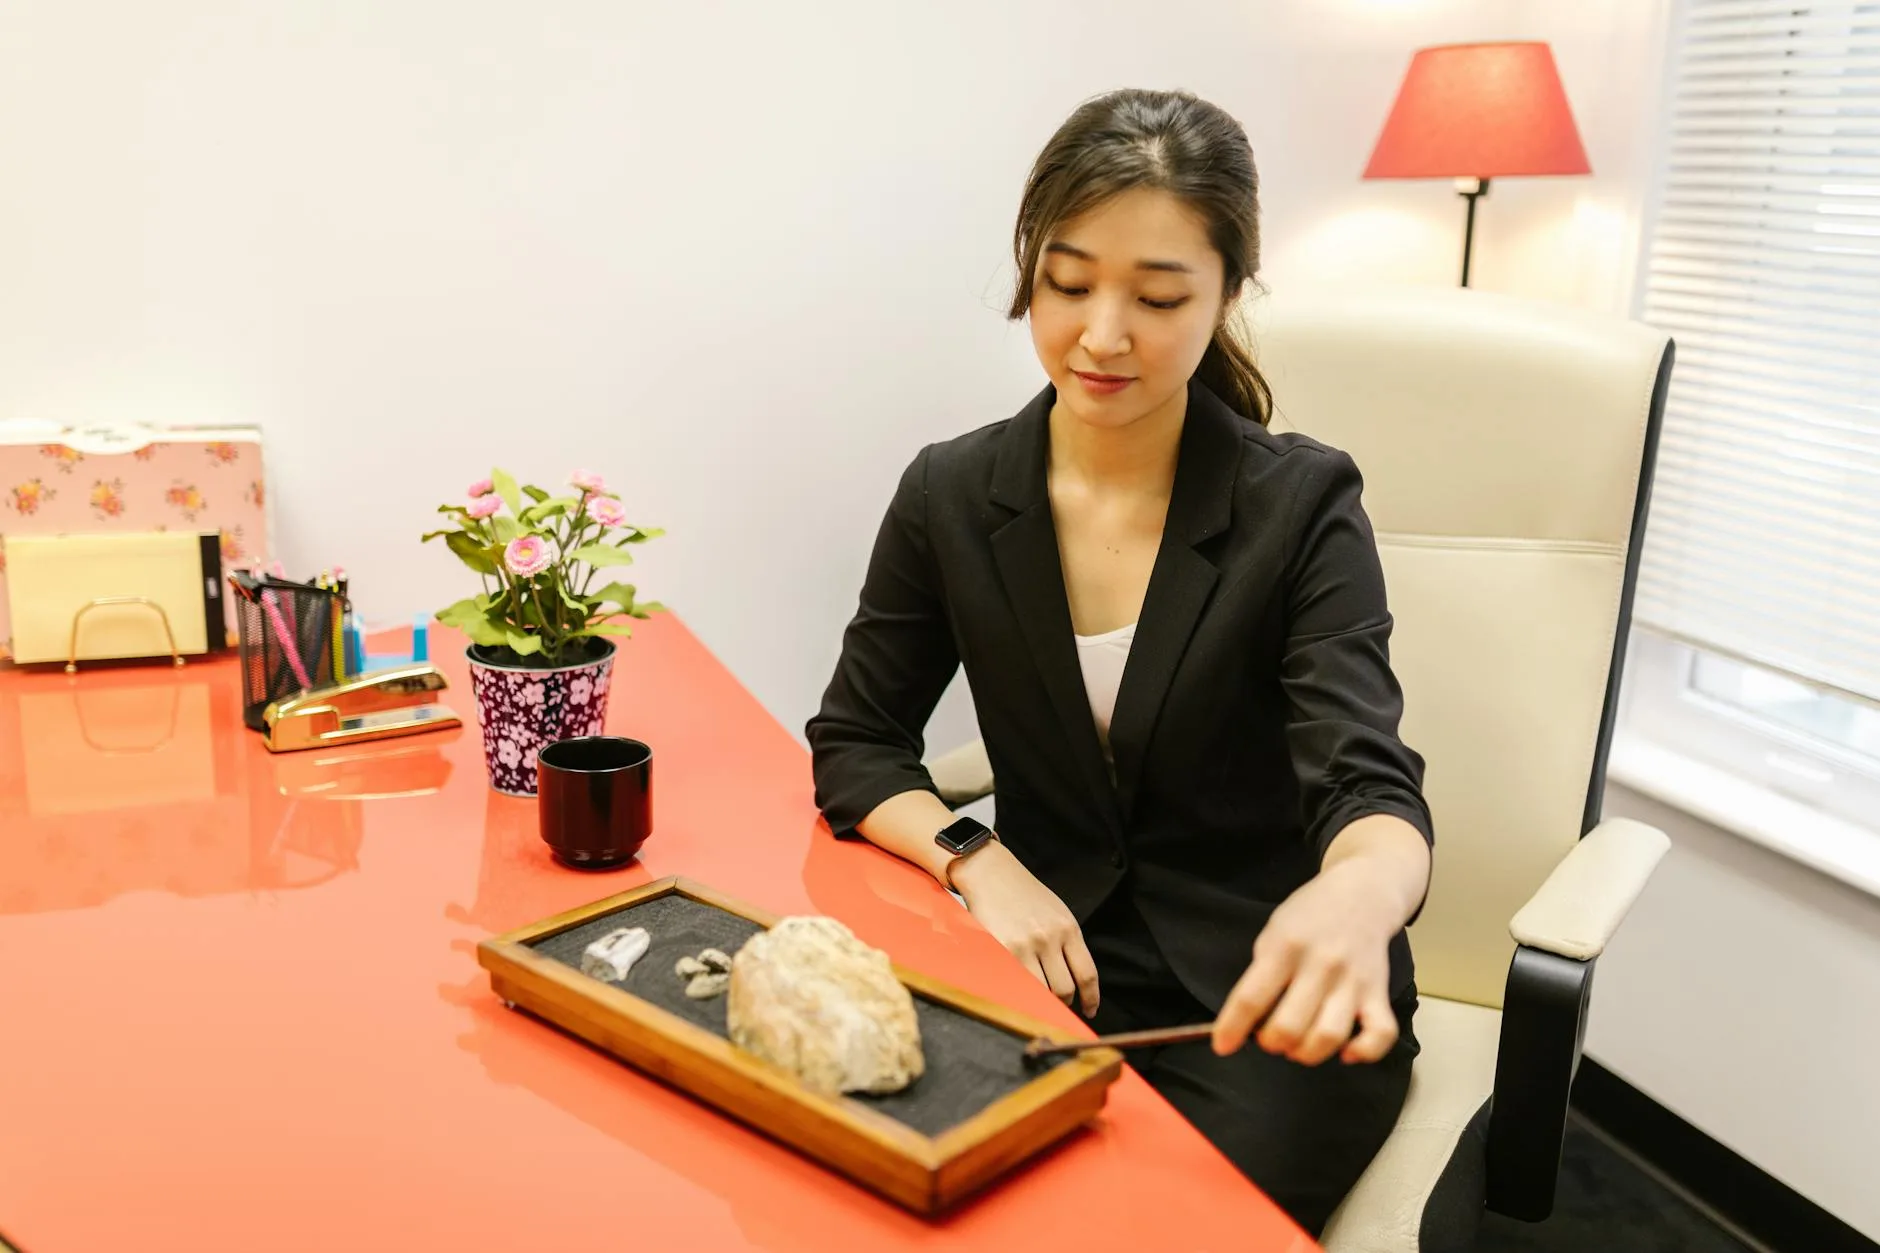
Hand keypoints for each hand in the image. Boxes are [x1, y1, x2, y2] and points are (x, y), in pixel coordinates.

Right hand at [951, 841, 1099, 1016]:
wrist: (992, 874)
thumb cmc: (1024, 894)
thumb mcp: (1057, 913)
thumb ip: (1067, 943)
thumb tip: (1076, 979)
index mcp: (1068, 928)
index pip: (1087, 974)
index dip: (1091, 999)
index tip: (1089, 1011)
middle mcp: (1050, 938)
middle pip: (1065, 989)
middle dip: (1064, 1003)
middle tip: (1059, 1005)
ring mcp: (1025, 945)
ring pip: (1041, 990)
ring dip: (1043, 1002)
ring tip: (1039, 1000)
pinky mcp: (1002, 949)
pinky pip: (1017, 982)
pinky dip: (1022, 993)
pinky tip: (1021, 993)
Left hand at [1211, 858, 1403, 1064]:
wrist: (1362, 893)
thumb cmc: (1309, 916)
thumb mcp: (1273, 931)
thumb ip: (1262, 973)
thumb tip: (1247, 1022)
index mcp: (1285, 947)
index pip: (1251, 998)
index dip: (1232, 1028)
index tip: (1223, 1046)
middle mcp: (1320, 965)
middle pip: (1289, 1026)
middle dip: (1271, 1043)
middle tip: (1269, 1036)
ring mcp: (1352, 981)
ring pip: (1328, 1037)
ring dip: (1306, 1054)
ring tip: (1297, 1045)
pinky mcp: (1379, 992)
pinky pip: (1380, 1034)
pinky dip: (1363, 1052)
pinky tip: (1346, 1052)